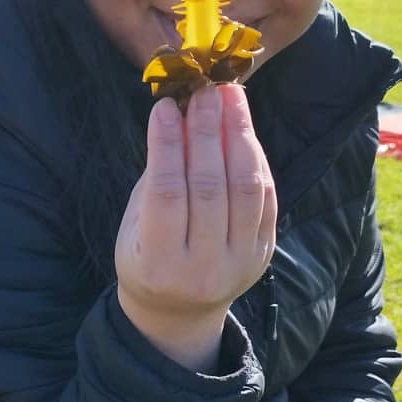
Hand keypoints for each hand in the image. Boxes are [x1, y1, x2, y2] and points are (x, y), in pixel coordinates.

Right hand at [114, 84, 275, 368]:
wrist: (179, 312)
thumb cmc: (146, 256)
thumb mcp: (134, 225)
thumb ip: (156, 177)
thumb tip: (177, 115)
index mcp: (158, 262)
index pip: (166, 193)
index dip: (168, 145)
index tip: (166, 105)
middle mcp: (202, 268)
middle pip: (210, 187)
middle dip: (208, 131)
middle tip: (205, 89)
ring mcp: (239, 263)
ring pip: (245, 189)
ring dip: (239, 136)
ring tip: (230, 97)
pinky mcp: (263, 253)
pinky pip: (266, 198)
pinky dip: (256, 160)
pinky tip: (244, 129)